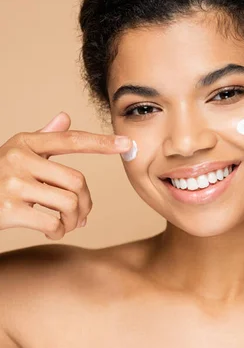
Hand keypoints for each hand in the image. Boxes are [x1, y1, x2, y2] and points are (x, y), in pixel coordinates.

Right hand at [0, 112, 131, 239]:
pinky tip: (52, 230)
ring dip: (74, 220)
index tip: (127, 144)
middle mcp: (18, 158)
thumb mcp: (15, 154)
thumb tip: (65, 117)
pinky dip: (58, 231)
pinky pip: (52, 222)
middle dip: (86, 203)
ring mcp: (12, 183)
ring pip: (68, 203)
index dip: (102, 142)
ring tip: (68, 224)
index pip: (71, 140)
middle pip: (77, 180)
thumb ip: (41, 138)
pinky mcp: (8, 209)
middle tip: (82, 215)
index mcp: (24, 142)